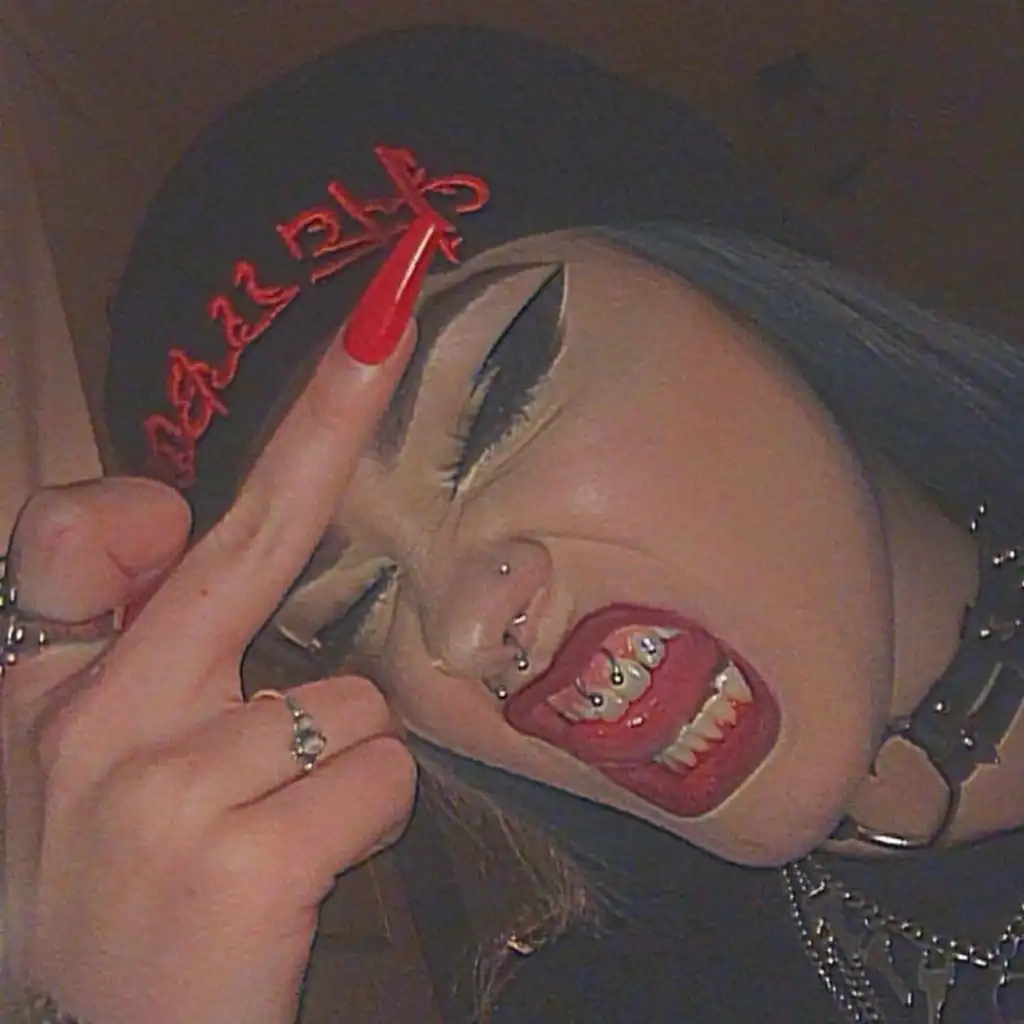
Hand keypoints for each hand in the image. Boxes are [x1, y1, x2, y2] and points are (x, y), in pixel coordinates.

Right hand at [0, 220, 437, 1023]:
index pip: (86, 529)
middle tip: (386, 319)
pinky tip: (299, 867)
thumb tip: (168, 511)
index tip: (261, 381)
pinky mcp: (240, 861)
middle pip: (246, 540)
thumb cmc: (119, 889)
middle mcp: (95, 719)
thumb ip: (123, 633)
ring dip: (341, 754)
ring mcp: (165, 789)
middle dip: (326, 424)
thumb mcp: (81, 759)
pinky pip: (380, 774)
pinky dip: (366, 816)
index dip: (173, 460)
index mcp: (49, 687)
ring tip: (270, 827)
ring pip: (353, 697)